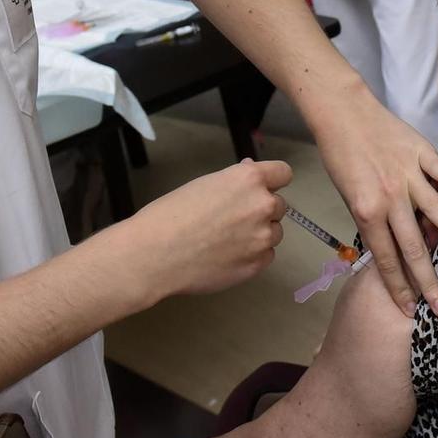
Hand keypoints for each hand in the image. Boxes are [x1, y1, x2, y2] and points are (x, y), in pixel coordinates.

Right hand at [108, 158, 290, 299]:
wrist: (154, 255)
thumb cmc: (171, 214)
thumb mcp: (204, 184)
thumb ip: (234, 181)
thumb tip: (250, 172)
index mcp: (249, 180)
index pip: (283, 173)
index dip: (272, 181)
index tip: (262, 188)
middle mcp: (262, 206)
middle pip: (279, 205)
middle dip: (261, 210)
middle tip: (233, 219)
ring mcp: (263, 238)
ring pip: (274, 232)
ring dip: (259, 234)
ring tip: (226, 241)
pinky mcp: (257, 264)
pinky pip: (265, 256)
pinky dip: (252, 255)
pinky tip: (226, 256)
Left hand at [311, 92, 437, 317]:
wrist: (342, 113)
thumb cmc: (341, 156)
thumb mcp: (349, 196)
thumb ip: (373, 221)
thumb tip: (395, 246)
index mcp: (366, 211)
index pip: (386, 259)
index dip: (399, 287)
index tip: (410, 310)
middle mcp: (388, 197)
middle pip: (413, 247)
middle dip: (428, 282)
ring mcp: (407, 174)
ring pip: (435, 211)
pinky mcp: (419, 152)